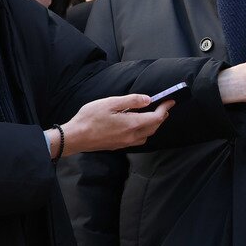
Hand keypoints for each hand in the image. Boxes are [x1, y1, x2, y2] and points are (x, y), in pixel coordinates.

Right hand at [53, 94, 173, 155]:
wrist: (75, 137)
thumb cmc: (90, 118)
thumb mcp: (110, 103)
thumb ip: (131, 101)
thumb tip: (148, 99)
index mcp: (132, 124)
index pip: (156, 117)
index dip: (165, 108)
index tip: (170, 101)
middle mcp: (132, 136)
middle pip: (154, 127)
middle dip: (162, 116)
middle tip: (164, 106)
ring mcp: (126, 142)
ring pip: (147, 135)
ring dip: (153, 125)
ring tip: (153, 115)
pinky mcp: (119, 146)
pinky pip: (138, 140)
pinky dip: (144, 132)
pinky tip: (138, 126)